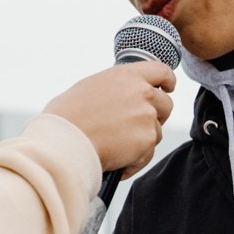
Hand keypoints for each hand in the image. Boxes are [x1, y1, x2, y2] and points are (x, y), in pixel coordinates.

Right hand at [44, 61, 174, 176]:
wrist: (64, 141)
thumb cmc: (67, 117)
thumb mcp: (88, 89)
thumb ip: (113, 89)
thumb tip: (118, 97)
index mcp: (126, 75)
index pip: (161, 71)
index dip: (168, 81)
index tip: (168, 87)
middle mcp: (142, 92)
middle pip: (165, 104)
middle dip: (156, 116)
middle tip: (137, 127)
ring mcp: (146, 116)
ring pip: (156, 132)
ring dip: (142, 141)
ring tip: (116, 148)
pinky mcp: (147, 140)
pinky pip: (148, 153)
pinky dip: (134, 161)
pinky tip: (117, 162)